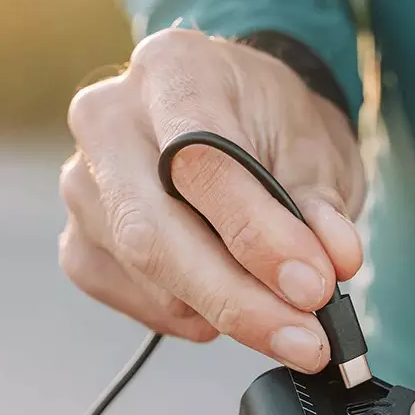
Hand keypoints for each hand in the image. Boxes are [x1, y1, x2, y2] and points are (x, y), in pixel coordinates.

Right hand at [59, 28, 364, 371]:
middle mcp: (108, 123)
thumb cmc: (275, 128)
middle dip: (238, 302)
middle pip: (153, 235)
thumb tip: (333, 265)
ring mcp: (84, 188)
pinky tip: (228, 296)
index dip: (259, 238)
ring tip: (280, 303)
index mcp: (172, 72)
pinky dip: (197, 319)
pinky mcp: (82, 246)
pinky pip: (141, 307)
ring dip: (229, 313)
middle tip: (306, 342)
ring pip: (152, 282)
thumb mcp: (316, 151)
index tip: (313, 289)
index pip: (201, 165)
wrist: (241, 121)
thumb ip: (323, 208)